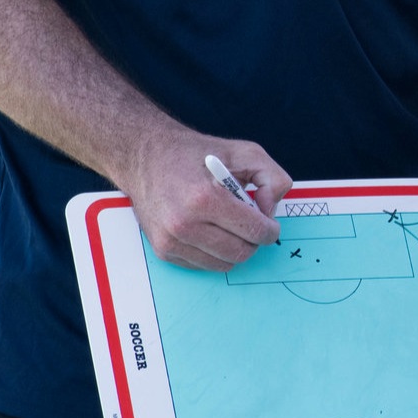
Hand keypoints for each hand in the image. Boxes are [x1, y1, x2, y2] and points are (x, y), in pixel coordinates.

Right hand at [123, 131, 288, 270]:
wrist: (146, 157)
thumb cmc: (196, 154)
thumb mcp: (244, 152)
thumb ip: (271, 178)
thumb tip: (270, 211)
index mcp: (206, 198)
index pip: (254, 231)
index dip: (270, 230)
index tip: (270, 224)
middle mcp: (184, 224)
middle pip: (240, 252)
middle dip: (253, 241)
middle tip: (251, 225)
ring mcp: (171, 240)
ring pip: (223, 264)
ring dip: (234, 248)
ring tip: (230, 226)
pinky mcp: (163, 250)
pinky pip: (203, 265)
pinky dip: (214, 253)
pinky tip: (210, 230)